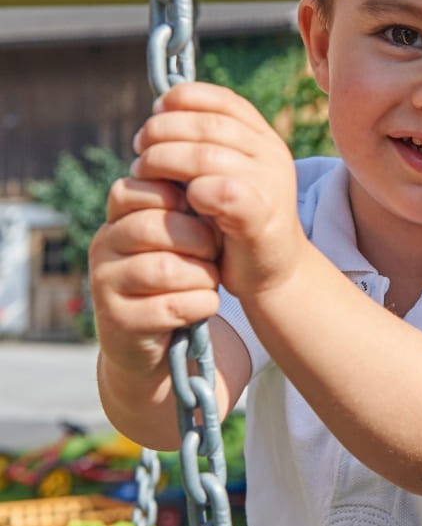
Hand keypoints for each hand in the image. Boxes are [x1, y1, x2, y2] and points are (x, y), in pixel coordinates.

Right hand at [89, 175, 221, 376]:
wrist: (162, 342)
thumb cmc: (180, 278)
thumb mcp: (181, 238)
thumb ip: (187, 210)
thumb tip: (212, 183)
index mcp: (117, 219)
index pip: (134, 190)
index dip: (178, 199)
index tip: (204, 215)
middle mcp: (103, 246)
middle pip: (151, 227)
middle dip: (198, 239)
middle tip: (214, 252)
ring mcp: (104, 284)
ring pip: (163, 269)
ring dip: (202, 276)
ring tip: (210, 280)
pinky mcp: (119, 321)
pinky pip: (171, 307)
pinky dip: (201, 305)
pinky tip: (205, 305)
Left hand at [129, 82, 304, 301]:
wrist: (276, 271)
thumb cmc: (238, 223)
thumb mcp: (226, 174)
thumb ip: (204, 147)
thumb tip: (158, 114)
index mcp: (264, 140)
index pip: (224, 101)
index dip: (185, 98)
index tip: (156, 110)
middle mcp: (271, 156)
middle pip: (208, 126)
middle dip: (164, 131)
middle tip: (139, 149)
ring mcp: (270, 185)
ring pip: (207, 155)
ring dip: (164, 159)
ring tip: (143, 172)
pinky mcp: (261, 216)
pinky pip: (222, 190)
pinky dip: (193, 190)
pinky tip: (177, 199)